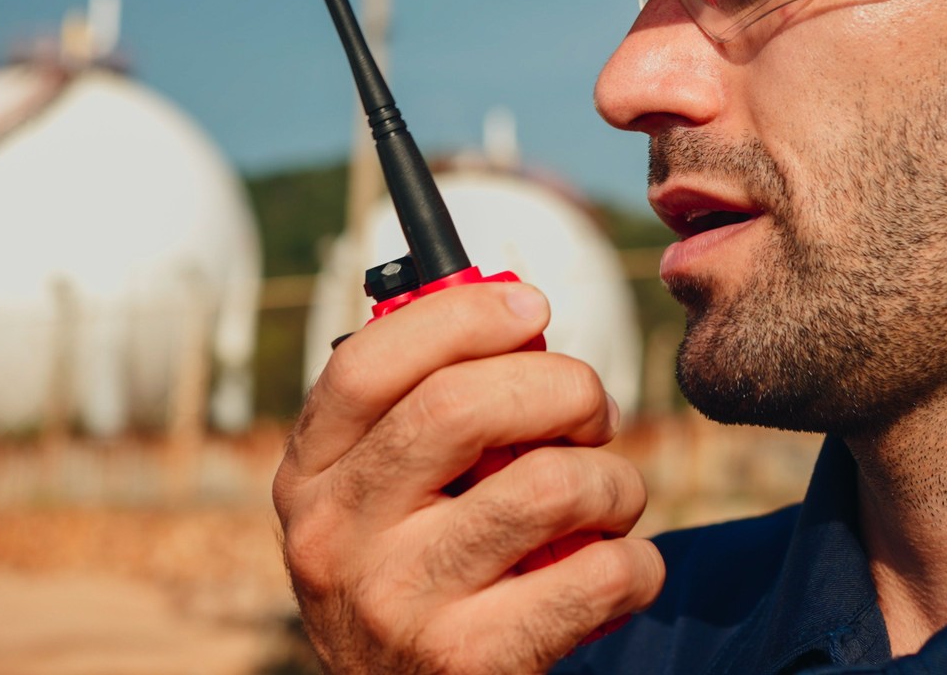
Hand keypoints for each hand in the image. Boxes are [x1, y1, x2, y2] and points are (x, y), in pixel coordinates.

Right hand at [273, 282, 664, 673]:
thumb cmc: (422, 575)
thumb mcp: (383, 499)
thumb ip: (428, 416)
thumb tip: (525, 318)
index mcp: (309, 477)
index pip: (366, 363)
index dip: (461, 316)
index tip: (533, 307)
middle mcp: (334, 538)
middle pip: (461, 407)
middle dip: (563, 388)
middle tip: (595, 413)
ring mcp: (395, 604)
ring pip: (548, 487)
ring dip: (614, 480)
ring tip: (612, 499)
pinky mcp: (466, 664)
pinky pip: (596, 575)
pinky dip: (638, 564)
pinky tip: (623, 569)